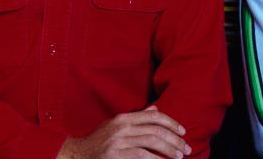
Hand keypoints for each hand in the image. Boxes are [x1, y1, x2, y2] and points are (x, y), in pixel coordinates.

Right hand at [57, 105, 190, 158]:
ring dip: (169, 150)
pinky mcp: (116, 156)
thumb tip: (156, 109)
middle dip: (174, 139)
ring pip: (151, 142)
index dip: (171, 122)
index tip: (183, 131)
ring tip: (179, 157)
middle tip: (186, 149)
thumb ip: (137, 118)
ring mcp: (118, 142)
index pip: (154, 116)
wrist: (76, 155)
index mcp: (124, 118)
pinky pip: (141, 156)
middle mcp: (122, 127)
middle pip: (156, 130)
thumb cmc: (99, 141)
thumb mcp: (116, 125)